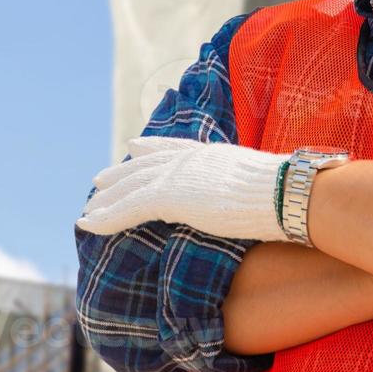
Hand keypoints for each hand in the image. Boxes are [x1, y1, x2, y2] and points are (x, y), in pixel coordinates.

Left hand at [75, 135, 294, 241]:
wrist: (283, 192)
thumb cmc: (284, 195)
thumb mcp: (260, 185)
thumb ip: (244, 186)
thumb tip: (259, 198)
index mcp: (211, 155)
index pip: (174, 147)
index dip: (152, 146)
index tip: (134, 146)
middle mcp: (190, 159)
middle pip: (145, 164)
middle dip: (121, 173)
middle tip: (99, 179)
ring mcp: (179, 175)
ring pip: (132, 186)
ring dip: (107, 200)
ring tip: (87, 210)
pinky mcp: (170, 196)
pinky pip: (129, 208)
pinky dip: (106, 217)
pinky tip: (88, 225)